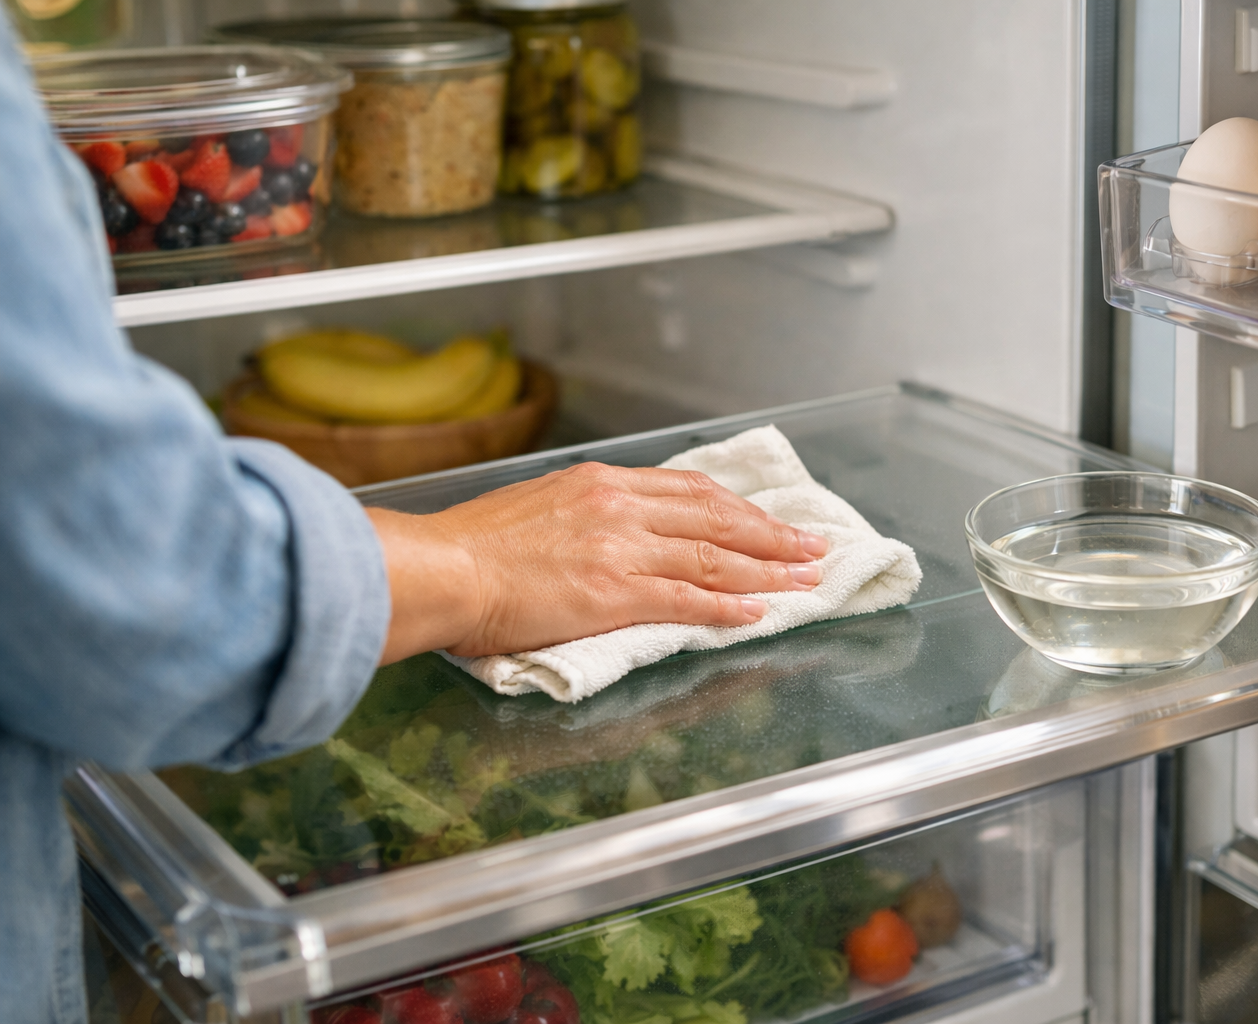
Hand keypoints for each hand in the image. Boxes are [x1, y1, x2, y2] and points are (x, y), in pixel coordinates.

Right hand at [366, 462, 827, 664]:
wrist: (442, 569)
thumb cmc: (473, 546)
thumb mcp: (539, 506)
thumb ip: (587, 514)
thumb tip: (616, 532)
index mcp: (603, 483)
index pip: (692, 493)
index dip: (740, 510)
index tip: (770, 522)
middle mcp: (621, 507)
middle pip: (717, 520)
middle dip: (772, 536)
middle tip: (812, 549)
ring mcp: (622, 549)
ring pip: (713, 558)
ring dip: (766, 571)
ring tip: (804, 581)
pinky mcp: (614, 593)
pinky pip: (687, 598)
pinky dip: (727, 605)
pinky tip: (757, 612)